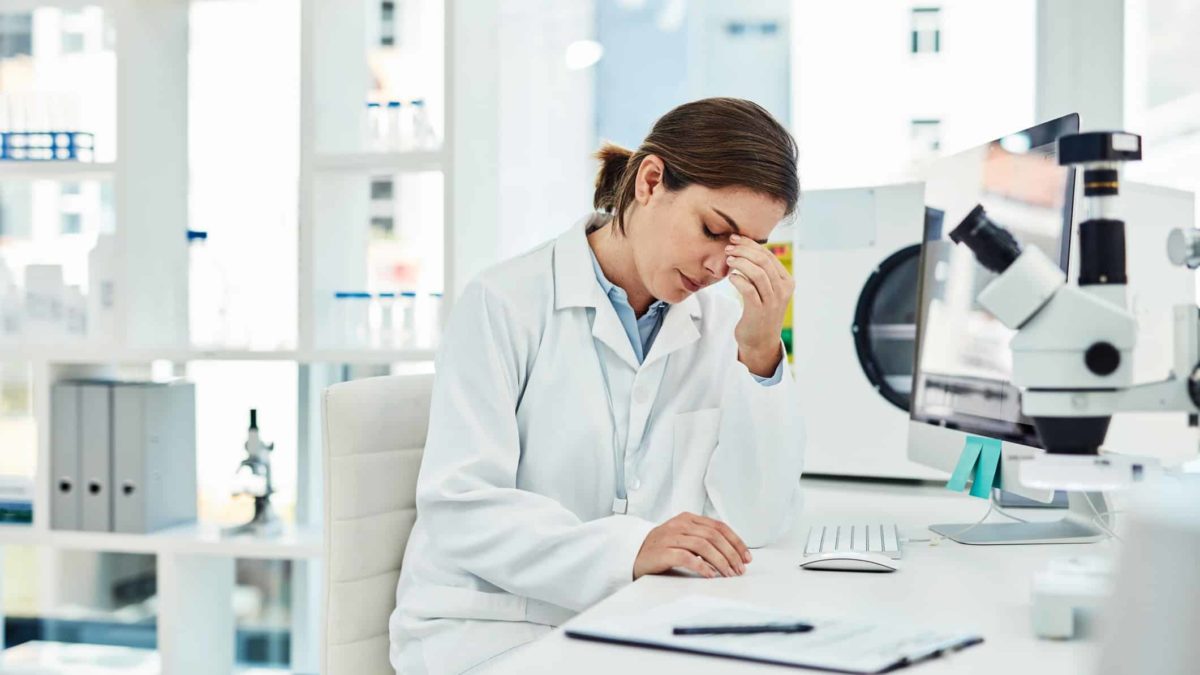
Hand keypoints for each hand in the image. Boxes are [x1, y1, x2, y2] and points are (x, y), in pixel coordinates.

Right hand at [633, 512, 751, 579]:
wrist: (633, 553)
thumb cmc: (662, 548)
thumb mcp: (683, 536)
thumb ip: (703, 538)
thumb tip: (732, 553)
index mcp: (688, 518)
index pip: (719, 526)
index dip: (736, 542)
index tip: (746, 557)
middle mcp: (680, 524)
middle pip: (713, 536)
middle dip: (731, 554)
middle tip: (739, 569)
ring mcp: (670, 537)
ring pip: (703, 545)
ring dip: (720, 561)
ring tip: (728, 574)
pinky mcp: (662, 552)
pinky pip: (686, 557)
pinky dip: (701, 566)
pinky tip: (710, 574)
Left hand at [725, 234, 792, 376]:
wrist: (760, 341)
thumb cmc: (759, 311)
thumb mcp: (766, 289)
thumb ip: (762, 271)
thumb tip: (744, 247)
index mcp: (786, 281)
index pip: (769, 255)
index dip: (750, 244)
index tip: (735, 238)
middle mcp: (783, 289)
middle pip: (764, 261)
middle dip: (744, 251)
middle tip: (728, 248)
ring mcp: (772, 301)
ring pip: (758, 273)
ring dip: (741, 263)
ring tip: (728, 260)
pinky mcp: (759, 311)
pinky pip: (749, 290)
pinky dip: (739, 280)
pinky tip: (730, 277)